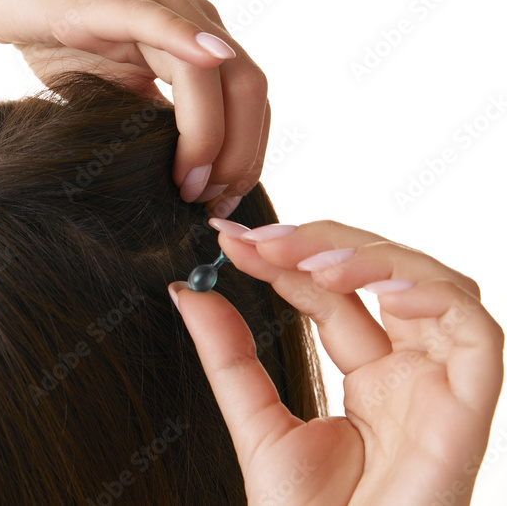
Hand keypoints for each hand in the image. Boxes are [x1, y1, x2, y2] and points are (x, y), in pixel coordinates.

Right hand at [0, 0, 268, 217]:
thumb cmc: (49, 38)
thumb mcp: (112, 93)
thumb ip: (151, 122)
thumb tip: (183, 181)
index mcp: (195, 41)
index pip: (248, 104)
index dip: (246, 159)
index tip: (219, 207)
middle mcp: (189, 17)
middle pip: (249, 90)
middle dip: (239, 157)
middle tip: (207, 206)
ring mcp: (154, 3)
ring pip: (214, 70)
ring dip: (210, 135)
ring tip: (186, 185)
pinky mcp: (107, 0)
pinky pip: (157, 20)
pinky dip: (188, 41)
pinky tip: (209, 61)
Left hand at [169, 218, 503, 504]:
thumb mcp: (255, 422)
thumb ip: (228, 356)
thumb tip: (188, 293)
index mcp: (371, 378)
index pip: (336, 295)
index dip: (291, 259)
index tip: (234, 241)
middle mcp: (411, 375)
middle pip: (386, 277)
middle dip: (325, 244)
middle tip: (264, 241)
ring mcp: (440, 388)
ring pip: (435, 287)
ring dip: (373, 258)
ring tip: (310, 262)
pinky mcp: (466, 410)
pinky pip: (476, 334)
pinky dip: (435, 296)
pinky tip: (381, 288)